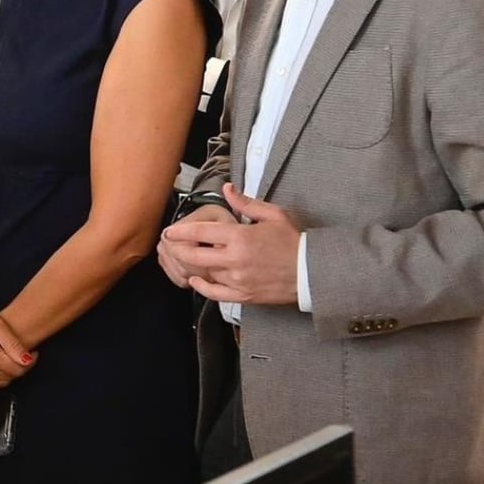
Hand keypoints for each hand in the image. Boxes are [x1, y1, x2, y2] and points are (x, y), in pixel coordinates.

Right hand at [0, 305, 32, 391]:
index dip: (30, 362)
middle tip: (16, 352)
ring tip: (4, 355)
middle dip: (18, 366)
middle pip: (10, 377)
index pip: (18, 369)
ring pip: (1, 382)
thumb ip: (13, 344)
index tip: (33, 353)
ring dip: (7, 372)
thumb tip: (27, 361)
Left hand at [160, 185, 301, 305]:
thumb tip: (227, 188)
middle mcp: (235, 260)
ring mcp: (238, 279)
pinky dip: (202, 288)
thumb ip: (246, 202)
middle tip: (169, 245)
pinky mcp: (243, 295)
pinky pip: (215, 294)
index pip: (200, 233)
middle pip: (194, 256)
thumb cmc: (294, 241)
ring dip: (191, 267)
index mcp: (240, 237)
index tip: (169, 231)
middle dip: (177, 250)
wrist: (313, 272)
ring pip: (204, 273)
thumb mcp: (273, 215)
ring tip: (183, 259)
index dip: (180, 231)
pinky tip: (195, 280)